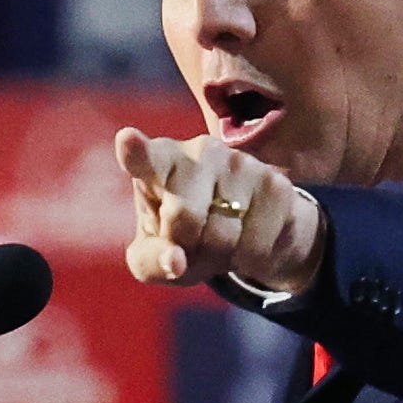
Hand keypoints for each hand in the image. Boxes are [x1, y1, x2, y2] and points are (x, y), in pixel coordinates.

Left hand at [114, 127, 325, 290]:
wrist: (255, 233)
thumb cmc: (188, 237)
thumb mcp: (157, 256)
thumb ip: (152, 261)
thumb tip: (175, 261)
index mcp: (161, 161)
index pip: (145, 157)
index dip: (136, 152)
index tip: (126, 140)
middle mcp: (200, 151)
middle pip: (184, 219)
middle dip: (188, 247)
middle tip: (193, 242)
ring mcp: (241, 164)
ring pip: (222, 238)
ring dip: (220, 257)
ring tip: (223, 241)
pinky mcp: (276, 185)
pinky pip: (255, 246)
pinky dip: (249, 259)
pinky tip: (250, 240)